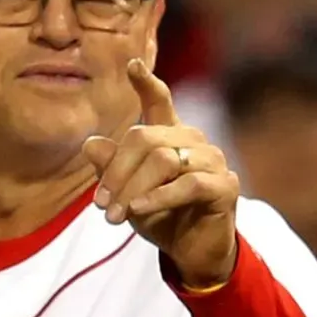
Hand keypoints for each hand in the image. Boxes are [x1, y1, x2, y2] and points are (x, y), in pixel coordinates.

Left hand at [82, 59, 239, 288]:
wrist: (192, 251)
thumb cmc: (160, 215)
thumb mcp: (127, 193)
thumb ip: (110, 168)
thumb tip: (90, 144)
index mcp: (169, 136)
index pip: (159, 101)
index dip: (146, 83)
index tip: (132, 64)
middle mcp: (193, 140)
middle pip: (145, 139)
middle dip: (117, 173)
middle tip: (101, 206)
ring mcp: (212, 160)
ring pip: (163, 161)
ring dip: (133, 190)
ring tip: (116, 215)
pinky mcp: (225, 185)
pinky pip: (188, 184)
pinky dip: (158, 198)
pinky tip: (139, 210)